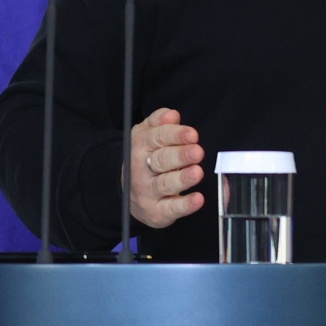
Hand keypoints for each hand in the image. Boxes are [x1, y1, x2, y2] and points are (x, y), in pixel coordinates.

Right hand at [128, 108, 205, 229]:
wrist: (127, 190)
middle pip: (161, 160)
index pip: (157, 137)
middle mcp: (142, 169)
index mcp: (141, 145)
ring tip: (197, 172)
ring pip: (165, 184)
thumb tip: (171, 115)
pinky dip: (185, 205)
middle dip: (180, 156)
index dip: (175, 135)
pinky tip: (198, 199)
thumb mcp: (147, 134)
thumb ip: (159, 121)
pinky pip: (171, 208)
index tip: (192, 134)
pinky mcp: (156, 211)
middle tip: (197, 152)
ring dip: (182, 178)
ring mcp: (148, 191)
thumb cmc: (146, 157)